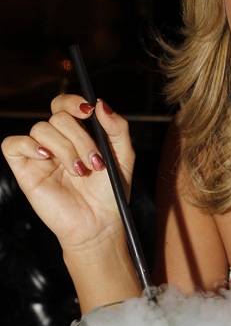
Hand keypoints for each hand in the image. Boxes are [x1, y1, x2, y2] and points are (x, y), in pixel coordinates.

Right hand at [1, 95, 134, 252]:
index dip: (72, 101)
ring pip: (41, 129)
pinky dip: (28, 146)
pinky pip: (12, 144)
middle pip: (57, 117)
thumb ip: (117, 127)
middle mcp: (56, 142)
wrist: (99, 224)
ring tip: (79, 172)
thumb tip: (99, 103)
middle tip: (94, 162)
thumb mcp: (123, 156)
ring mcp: (39, 155)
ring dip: (65, 148)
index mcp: (76, 135)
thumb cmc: (109, 192)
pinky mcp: (25, 170)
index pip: (64, 105)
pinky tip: (47, 159)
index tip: (88, 112)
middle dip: (79, 138)